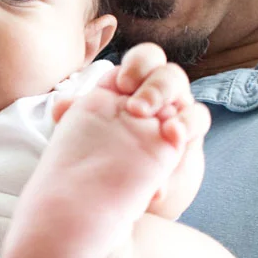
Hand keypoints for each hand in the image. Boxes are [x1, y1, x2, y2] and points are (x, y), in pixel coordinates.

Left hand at [61, 44, 210, 219]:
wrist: (121, 197)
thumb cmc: (102, 158)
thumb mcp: (87, 136)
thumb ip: (75, 118)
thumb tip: (61, 106)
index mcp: (132, 87)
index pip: (143, 60)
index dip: (138, 64)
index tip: (121, 84)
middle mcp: (157, 95)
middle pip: (167, 73)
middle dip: (155, 86)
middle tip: (137, 108)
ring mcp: (175, 114)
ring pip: (184, 93)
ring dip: (173, 107)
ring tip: (161, 126)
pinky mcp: (187, 137)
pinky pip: (197, 120)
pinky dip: (186, 125)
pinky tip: (174, 137)